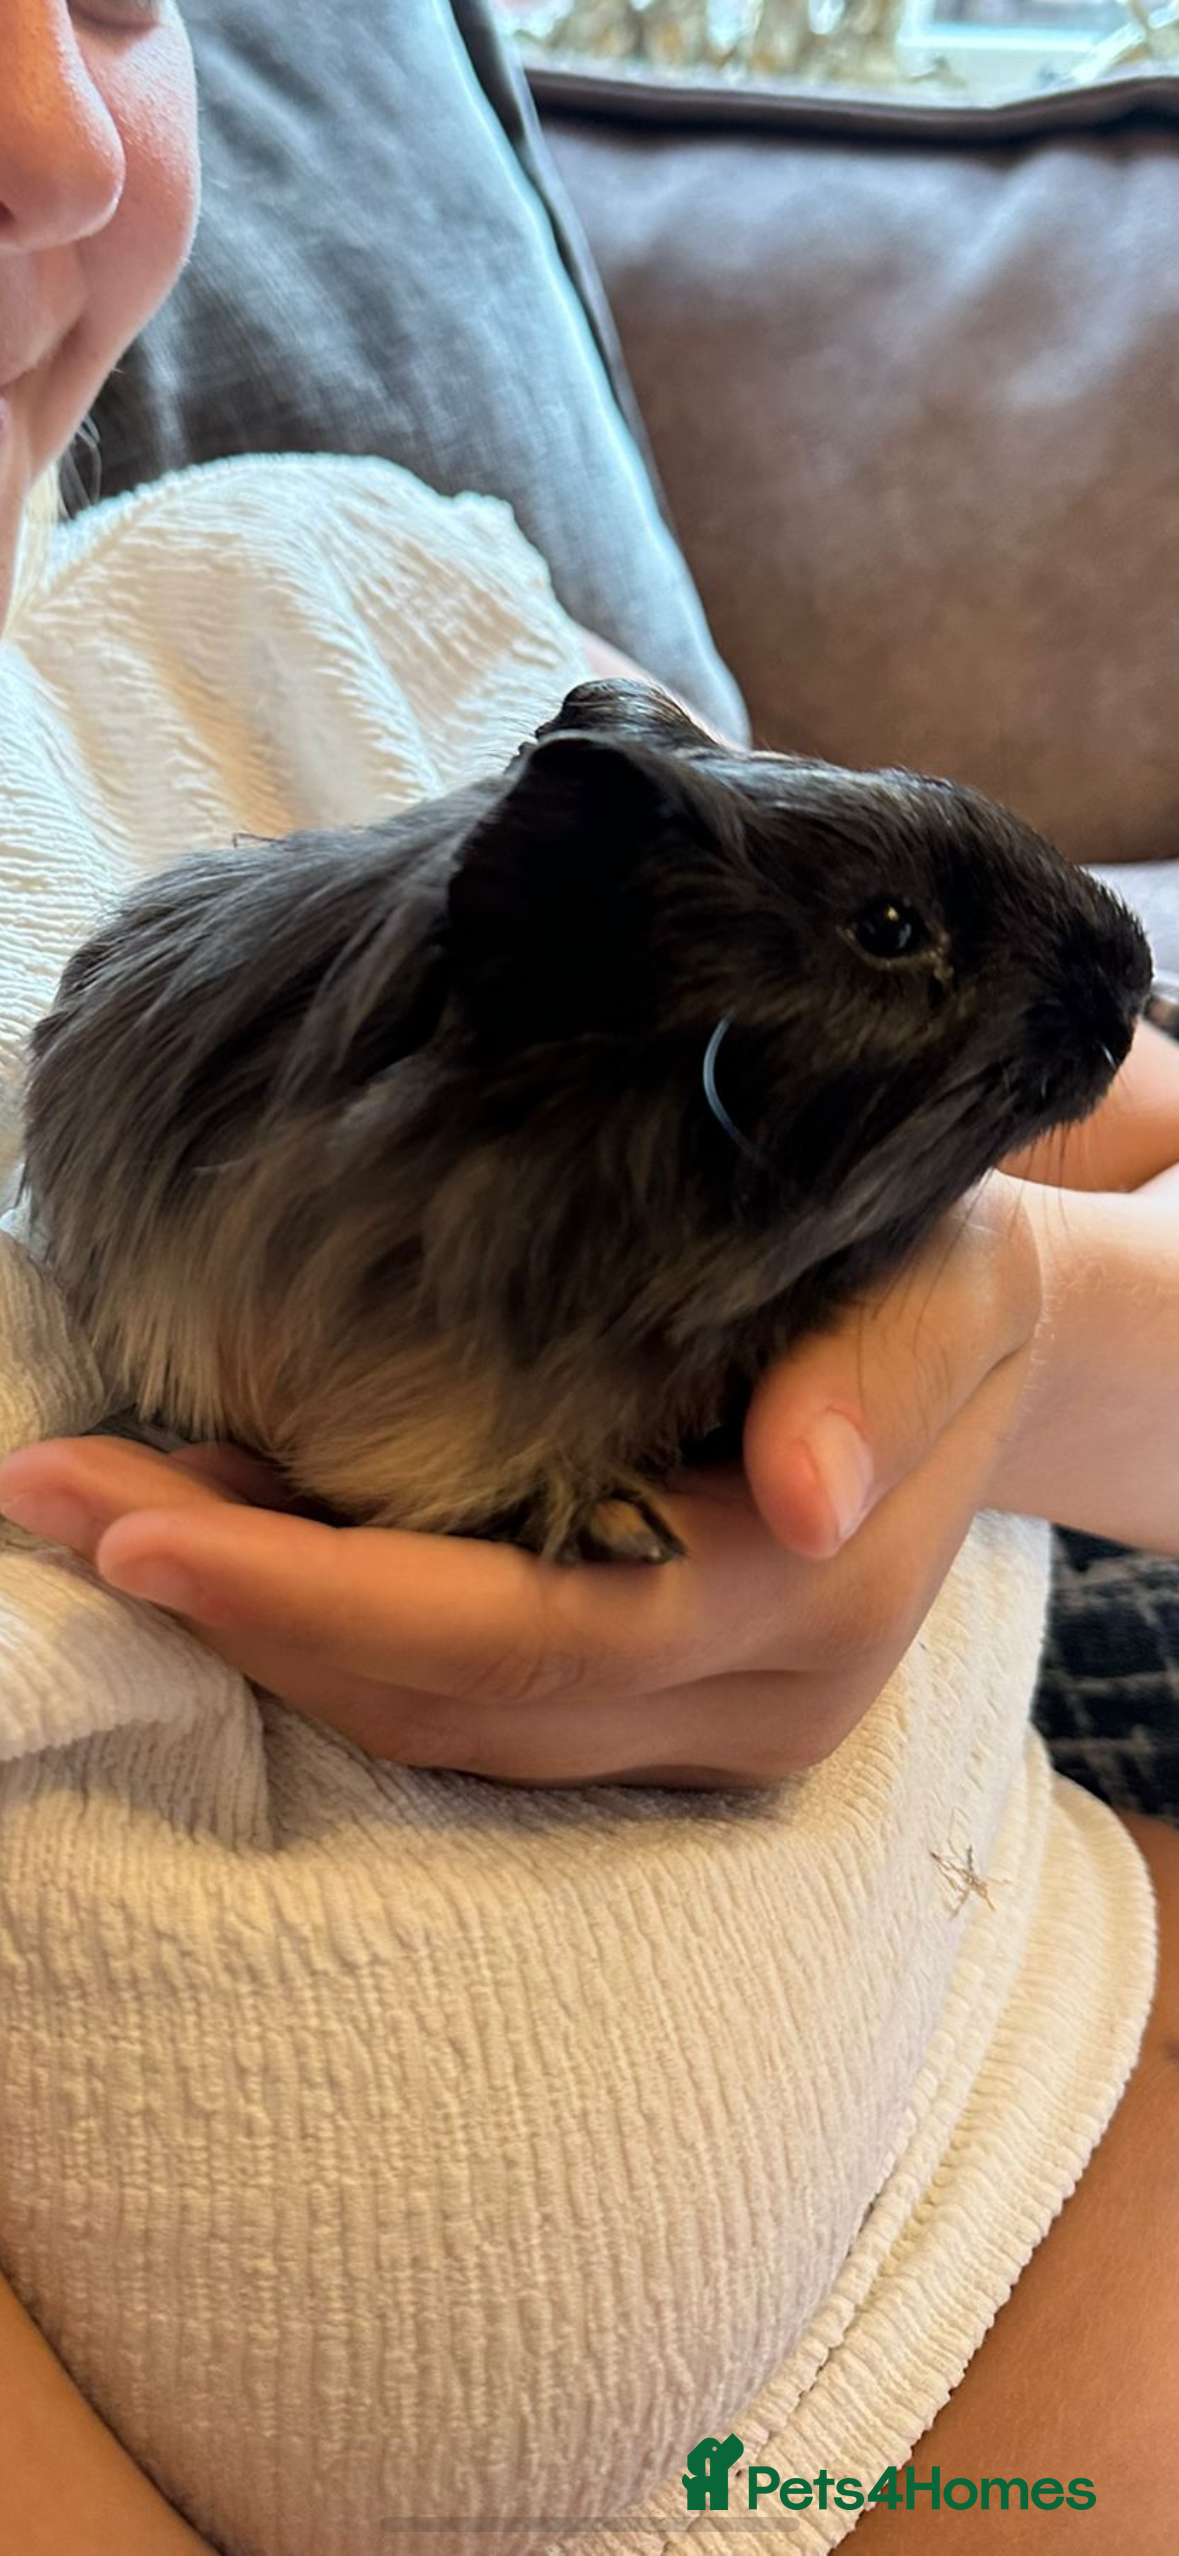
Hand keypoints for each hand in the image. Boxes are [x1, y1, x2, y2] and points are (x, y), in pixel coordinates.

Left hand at [0, 1180, 1040, 1788]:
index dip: (324, 1592)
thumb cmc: (944, 1274)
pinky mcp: (662, 1716)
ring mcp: (705, 1729)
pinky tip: (231, 1541)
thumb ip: (879, 1379)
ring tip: (111, 1504)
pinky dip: (331, 1635)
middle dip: (242, 1608)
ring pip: (442, 1723)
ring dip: (264, 1628)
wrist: (991, 1349)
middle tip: (59, 1493)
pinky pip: (466, 1709)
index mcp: (811, 1599)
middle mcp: (753, 1698)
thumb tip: (800, 1494)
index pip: (535, 1627)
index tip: (138, 1517)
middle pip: (454, 1696)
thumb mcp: (947, 1281)